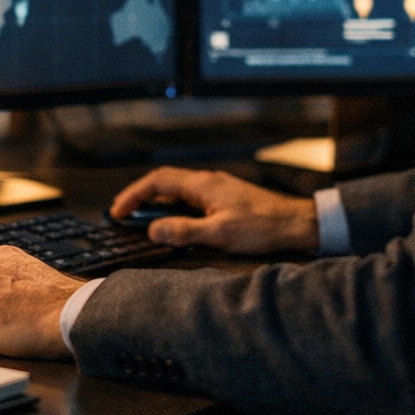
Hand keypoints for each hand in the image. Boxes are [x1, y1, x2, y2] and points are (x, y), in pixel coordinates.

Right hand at [110, 166, 319, 253]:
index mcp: (202, 185)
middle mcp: (208, 181)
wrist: (296, 223)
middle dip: (140, 195)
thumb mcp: (220, 234)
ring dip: (157, 200)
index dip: (134, 195)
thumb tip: (153, 230)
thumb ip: (184, 231)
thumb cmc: (262, 227)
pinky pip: (191, 196)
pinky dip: (174, 205)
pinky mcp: (226, 197)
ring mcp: (217, 187)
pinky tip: (176, 220)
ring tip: (143, 218)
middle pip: (165, 181)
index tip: (118, 211)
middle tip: (122, 213)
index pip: (158, 182)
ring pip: (178, 188)